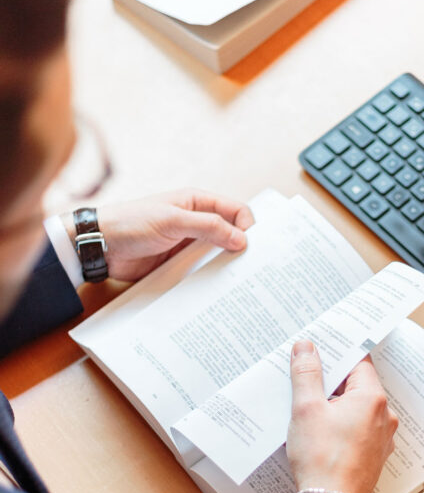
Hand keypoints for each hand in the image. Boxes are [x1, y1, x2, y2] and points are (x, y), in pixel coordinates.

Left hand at [63, 190, 253, 281]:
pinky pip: (201, 271)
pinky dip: (211, 279)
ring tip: (240, 282)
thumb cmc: (131, 223)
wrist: (99, 247)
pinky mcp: (178, 264)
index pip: (235, 210)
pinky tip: (219, 290)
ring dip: (227, 266)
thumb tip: (241, 238)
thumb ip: (208, 227)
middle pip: (230, 234)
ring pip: (217, 255)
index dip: (249, 226)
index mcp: (196, 202)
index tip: (254, 246)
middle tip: (255, 267)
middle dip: (242, 248)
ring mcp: (187, 244)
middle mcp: (195, 222)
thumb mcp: (172, 221)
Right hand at [286, 341, 397, 492]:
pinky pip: (358, 430)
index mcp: (372, 399)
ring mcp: (381, 438)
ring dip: (335, 405)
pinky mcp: (373, 455)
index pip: (358, 363)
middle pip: (357, 386)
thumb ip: (306, 374)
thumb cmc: (321, 459)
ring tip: (309, 409)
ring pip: (357, 409)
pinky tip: (320, 433)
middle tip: (307, 378)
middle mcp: (384, 416)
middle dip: (332, 381)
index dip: (337, 355)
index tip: (319, 351)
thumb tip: (306, 348)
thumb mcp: (307, 408)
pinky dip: (341, 425)